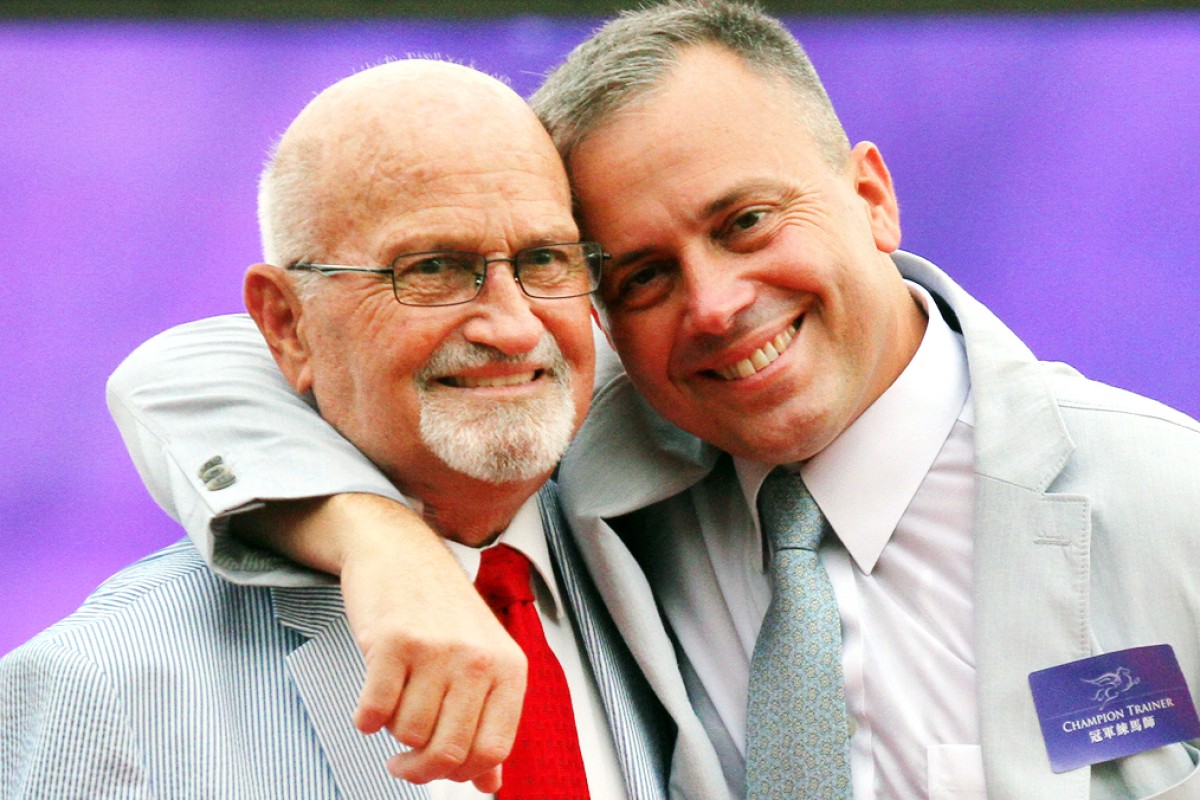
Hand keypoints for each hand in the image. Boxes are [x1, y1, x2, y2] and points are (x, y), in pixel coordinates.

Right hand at [233, 493, 526, 789]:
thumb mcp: (481, 659)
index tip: (441, 771)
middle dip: (420, 770)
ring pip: (408, 733)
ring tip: (396, 704)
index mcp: (508, 667)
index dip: (462, 773)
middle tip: (404, 763)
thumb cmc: (442, 608)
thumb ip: (488, 720)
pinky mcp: (393, 642)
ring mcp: (436, 649)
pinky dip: (366, 719)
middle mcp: (477, 659)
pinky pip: (374, 712)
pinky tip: (371, 703)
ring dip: (393, 732)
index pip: (492, 749)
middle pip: (449, 751)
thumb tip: (489, 785)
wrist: (402, 551)